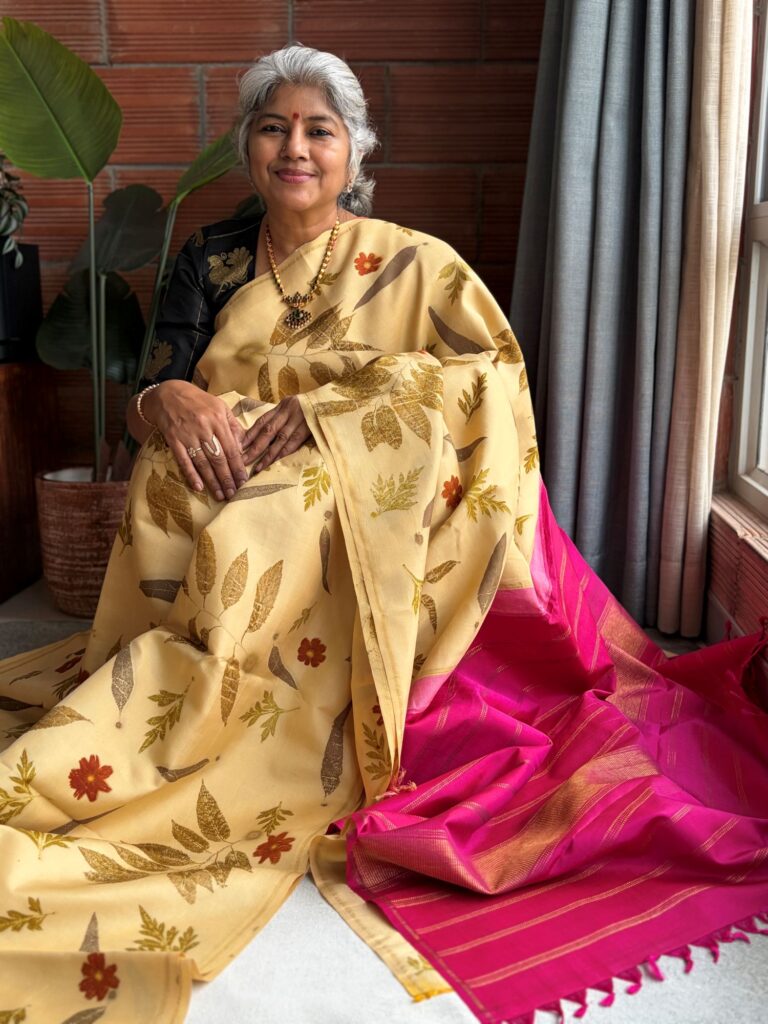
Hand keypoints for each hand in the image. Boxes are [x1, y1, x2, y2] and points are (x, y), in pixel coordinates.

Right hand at [143, 380, 247, 500]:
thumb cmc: (198, 401)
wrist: (168, 394)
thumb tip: (243, 447)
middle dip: (227, 478)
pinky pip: (183, 460)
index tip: (243, 481)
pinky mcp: (173, 439)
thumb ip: (233, 426)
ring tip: (221, 495)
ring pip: (202, 462)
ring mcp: (187, 434)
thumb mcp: (220, 407)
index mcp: (218, 419)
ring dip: (212, 481)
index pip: (231, 448)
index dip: (237, 466)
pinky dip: (191, 475)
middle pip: (218, 458)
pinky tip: (199, 487)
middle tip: (234, 493)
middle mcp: (203, 427)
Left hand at [241, 396, 312, 471]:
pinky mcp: (310, 427)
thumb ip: (282, 417)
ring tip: (257, 467)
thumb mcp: (296, 406)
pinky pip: (294, 443)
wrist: (335, 400)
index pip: (262, 421)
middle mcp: (289, 410)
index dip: (250, 434)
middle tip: (242, 460)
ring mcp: (300, 419)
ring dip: (267, 455)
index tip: (239, 446)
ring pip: (280, 439)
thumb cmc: (315, 407)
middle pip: (267, 431)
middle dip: (254, 447)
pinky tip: (275, 462)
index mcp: (284, 405)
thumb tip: (264, 434)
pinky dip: (283, 453)